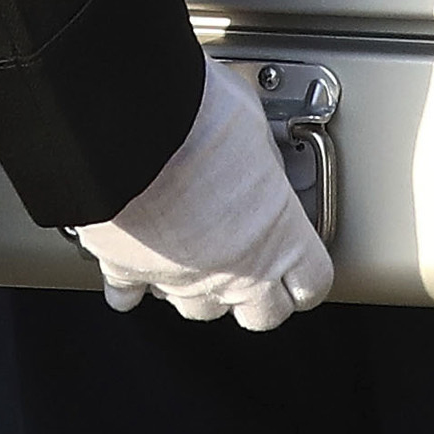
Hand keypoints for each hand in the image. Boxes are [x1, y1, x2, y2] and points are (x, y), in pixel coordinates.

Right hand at [71, 61, 334, 330]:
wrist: (123, 123)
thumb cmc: (196, 119)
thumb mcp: (255, 123)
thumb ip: (262, 156)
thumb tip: (257, 157)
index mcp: (277, 237)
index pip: (310, 284)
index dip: (305, 275)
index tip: (299, 264)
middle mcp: (232, 270)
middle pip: (260, 314)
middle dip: (259, 296)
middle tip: (252, 265)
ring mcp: (179, 276)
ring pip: (197, 308)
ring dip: (199, 286)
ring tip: (193, 254)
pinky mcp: (125, 270)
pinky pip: (131, 293)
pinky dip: (133, 282)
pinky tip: (134, 264)